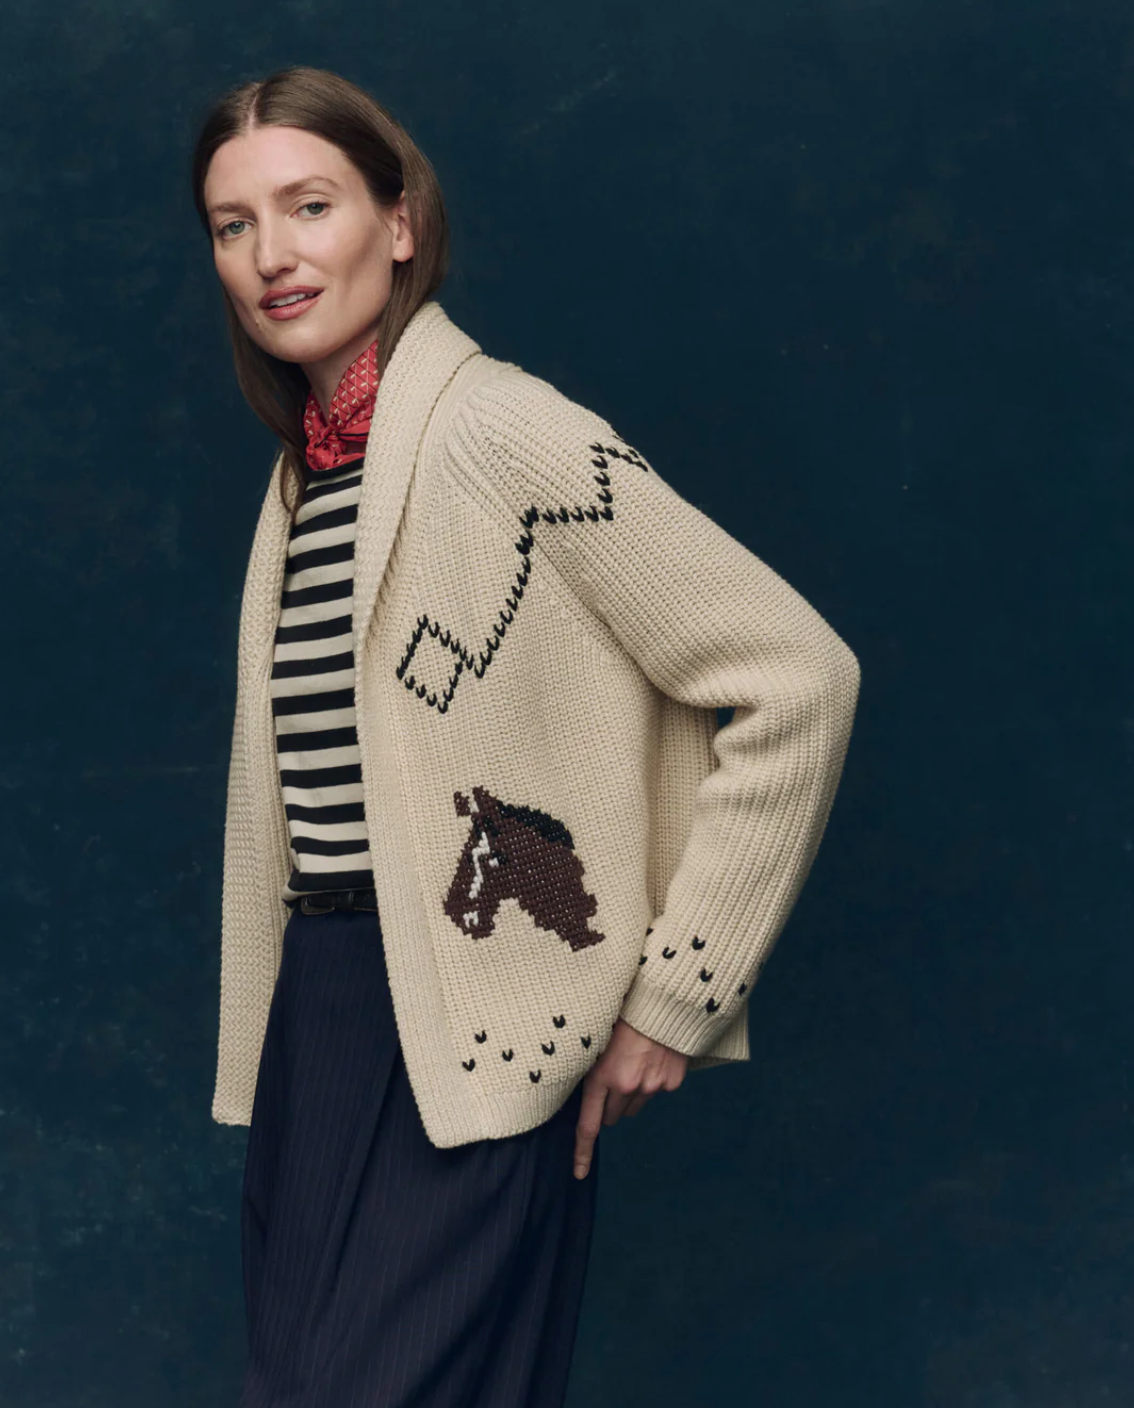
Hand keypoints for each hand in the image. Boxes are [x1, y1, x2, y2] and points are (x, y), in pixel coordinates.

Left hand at [573, 1018, 687, 1178]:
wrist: (663, 1004)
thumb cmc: (624, 1017)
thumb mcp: (597, 1040)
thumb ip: (593, 1069)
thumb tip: (587, 1091)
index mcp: (601, 1076)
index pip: (588, 1125)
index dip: (582, 1151)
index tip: (579, 1172)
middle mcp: (626, 1087)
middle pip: (613, 1117)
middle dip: (610, 1106)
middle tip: (614, 1079)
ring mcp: (651, 1087)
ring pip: (635, 1107)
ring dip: (631, 1095)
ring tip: (634, 1063)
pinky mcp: (671, 1083)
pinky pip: (657, 1093)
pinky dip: (653, 1082)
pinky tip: (653, 1059)